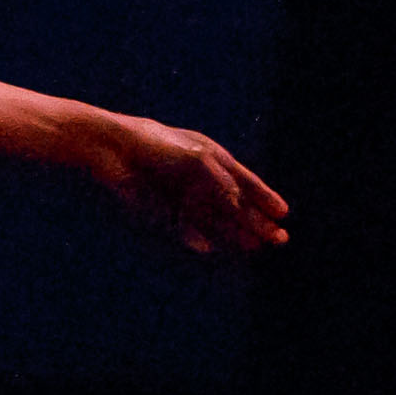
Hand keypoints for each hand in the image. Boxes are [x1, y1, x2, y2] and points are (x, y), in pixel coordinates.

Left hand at [89, 116, 289, 256]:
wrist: (111, 149)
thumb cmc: (156, 146)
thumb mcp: (199, 161)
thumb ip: (223, 184)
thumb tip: (241, 207)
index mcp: (209, 155)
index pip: (244, 180)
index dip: (264, 196)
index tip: (283, 213)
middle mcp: (197, 175)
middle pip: (233, 203)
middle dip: (256, 221)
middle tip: (279, 240)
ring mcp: (179, 193)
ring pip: (213, 218)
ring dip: (234, 233)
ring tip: (255, 248)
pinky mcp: (159, 208)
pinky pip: (185, 226)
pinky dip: (196, 236)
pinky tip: (207, 248)